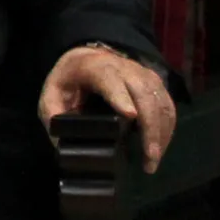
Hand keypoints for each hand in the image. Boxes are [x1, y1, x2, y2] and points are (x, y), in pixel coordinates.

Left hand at [39, 44, 175, 172]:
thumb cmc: (69, 80)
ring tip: (153, 161)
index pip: (110, 80)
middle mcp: (126, 68)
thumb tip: (63, 144)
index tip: (130, 116)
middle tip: (149, 157)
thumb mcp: (51, 94)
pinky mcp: (156, 84)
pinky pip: (167, 106)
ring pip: (160, 102)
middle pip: (144, 94)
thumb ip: (54, 115)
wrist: (88, 58)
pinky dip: (167, 129)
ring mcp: (145, 75)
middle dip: (149, 127)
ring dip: (161, 133)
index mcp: (96, 68)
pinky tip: (159, 149)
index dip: (121, 97)